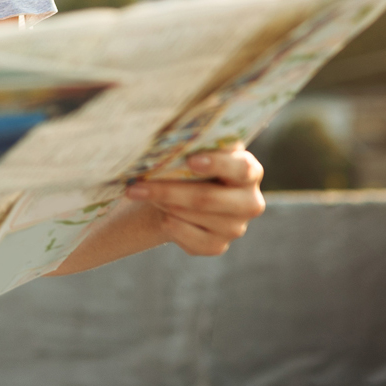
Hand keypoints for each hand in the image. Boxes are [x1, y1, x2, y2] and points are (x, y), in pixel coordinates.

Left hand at [127, 147, 266, 255]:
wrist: (178, 194)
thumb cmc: (186, 163)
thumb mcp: (192, 149)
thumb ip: (191, 143)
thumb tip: (165, 139)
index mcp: (248, 170)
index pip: (241, 169)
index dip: (217, 164)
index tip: (190, 160)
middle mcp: (249, 202)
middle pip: (208, 198)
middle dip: (169, 191)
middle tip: (136, 186)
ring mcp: (236, 227)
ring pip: (192, 216)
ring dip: (163, 204)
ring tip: (141, 192)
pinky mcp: (218, 246)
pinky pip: (189, 238)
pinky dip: (169, 223)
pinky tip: (160, 213)